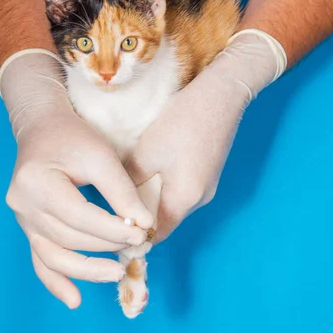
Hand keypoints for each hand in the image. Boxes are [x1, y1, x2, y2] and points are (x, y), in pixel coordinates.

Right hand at [0, 52, 153, 307]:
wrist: (44, 128)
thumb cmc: (73, 136)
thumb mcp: (100, 154)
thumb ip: (120, 190)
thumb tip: (143, 224)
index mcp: (36, 182)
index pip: (78, 216)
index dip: (111, 229)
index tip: (141, 233)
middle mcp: (22, 205)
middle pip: (68, 237)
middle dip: (105, 246)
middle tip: (139, 248)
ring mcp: (22, 219)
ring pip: (54, 255)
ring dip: (86, 270)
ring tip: (117, 273)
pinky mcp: (28, 227)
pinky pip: (40, 260)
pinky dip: (56, 281)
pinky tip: (75, 299)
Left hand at [127, 30, 285, 241]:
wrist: (220, 95)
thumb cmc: (182, 123)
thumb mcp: (147, 152)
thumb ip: (131, 180)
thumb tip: (119, 197)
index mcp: (184, 200)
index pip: (157, 234)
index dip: (135, 237)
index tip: (112, 230)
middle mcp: (200, 199)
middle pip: (166, 219)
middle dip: (142, 215)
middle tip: (115, 204)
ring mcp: (208, 184)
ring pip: (174, 202)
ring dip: (153, 197)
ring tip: (129, 183)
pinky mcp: (209, 170)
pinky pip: (183, 188)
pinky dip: (165, 185)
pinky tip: (151, 167)